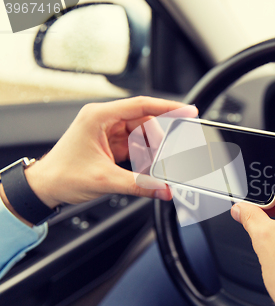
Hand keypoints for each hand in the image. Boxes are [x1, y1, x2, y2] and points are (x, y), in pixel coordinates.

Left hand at [23, 96, 196, 208]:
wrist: (43, 187)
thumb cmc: (62, 175)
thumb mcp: (105, 180)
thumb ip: (139, 185)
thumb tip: (164, 189)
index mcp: (99, 116)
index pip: (142, 105)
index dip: (169, 107)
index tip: (188, 111)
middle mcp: (104, 119)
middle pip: (145, 122)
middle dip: (157, 141)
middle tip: (166, 159)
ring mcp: (107, 131)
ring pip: (142, 134)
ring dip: (150, 151)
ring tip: (150, 169)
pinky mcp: (110, 143)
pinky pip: (135, 145)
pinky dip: (143, 157)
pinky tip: (143, 169)